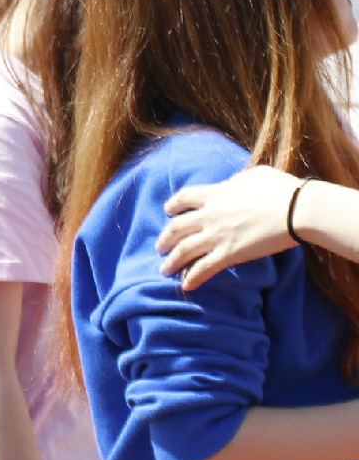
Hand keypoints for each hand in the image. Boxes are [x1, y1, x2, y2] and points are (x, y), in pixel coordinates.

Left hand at [158, 164, 301, 288]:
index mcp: (216, 193)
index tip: (168, 211)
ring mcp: (217, 235)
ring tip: (164, 270)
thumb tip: (230, 183)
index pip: (183, 197)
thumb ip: (237, 179)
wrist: (298, 210)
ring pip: (183, 250)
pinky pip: (204, 268)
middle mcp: (210, 214)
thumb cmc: (283, 190)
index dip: (172, 205)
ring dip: (171, 261)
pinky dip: (192, 278)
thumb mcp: (255, 175)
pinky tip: (185, 285)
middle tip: (160, 247)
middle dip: (165, 238)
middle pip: (175, 227)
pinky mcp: (230, 254)